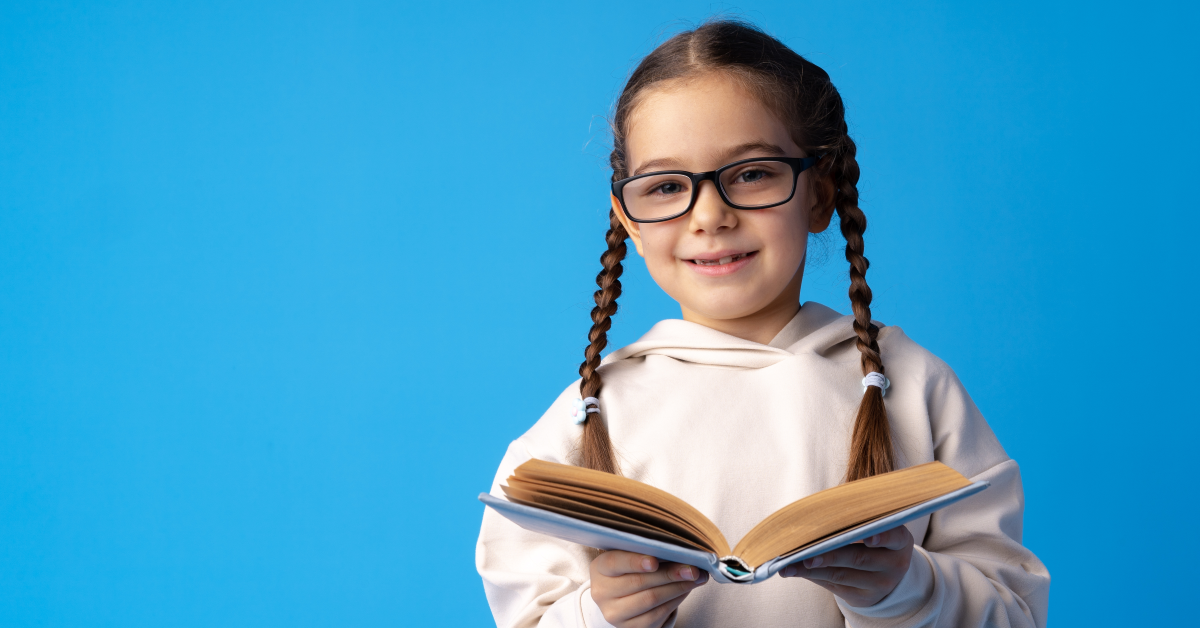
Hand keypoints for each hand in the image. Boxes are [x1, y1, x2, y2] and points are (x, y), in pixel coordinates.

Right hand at [589, 550, 708, 627]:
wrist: (624, 598)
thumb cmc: (631, 570)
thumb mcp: (631, 556)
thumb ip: (647, 550)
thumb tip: (679, 551)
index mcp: (600, 568)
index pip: (615, 562)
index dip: (635, 561)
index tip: (655, 561)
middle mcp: (602, 592)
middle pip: (639, 582)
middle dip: (670, 573)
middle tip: (692, 568)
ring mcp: (614, 613)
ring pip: (651, 599)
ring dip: (677, 588)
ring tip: (694, 578)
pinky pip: (657, 615)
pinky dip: (675, 601)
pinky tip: (684, 591)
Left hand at [780, 525, 914, 607]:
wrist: (885, 571)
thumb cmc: (872, 537)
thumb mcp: (875, 526)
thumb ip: (856, 519)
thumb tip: (818, 514)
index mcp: (900, 541)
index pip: (893, 537)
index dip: (882, 537)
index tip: (868, 537)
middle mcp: (894, 564)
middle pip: (859, 558)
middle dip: (830, 556)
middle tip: (806, 555)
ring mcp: (880, 584)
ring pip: (842, 575)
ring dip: (812, 569)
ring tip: (789, 565)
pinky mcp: (864, 596)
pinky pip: (835, 586)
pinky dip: (813, 577)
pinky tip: (795, 571)